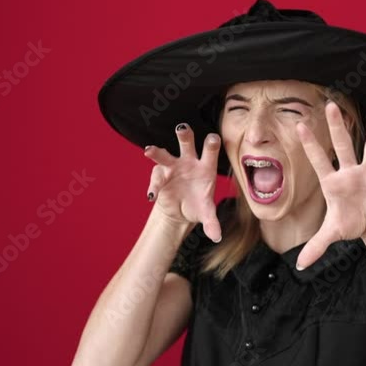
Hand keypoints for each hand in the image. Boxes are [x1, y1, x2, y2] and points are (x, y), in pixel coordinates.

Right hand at [143, 123, 222, 242]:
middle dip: (184, 134)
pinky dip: (153, 187)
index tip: (212, 138)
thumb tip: (217, 236)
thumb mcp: (206, 214)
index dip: (211, 143)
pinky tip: (152, 196)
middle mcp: (189, 162)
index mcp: (206, 167)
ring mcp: (172, 167)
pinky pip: (155, 179)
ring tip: (148, 151)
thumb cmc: (198, 205)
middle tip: (182, 128)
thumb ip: (212, 223)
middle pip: (187, 143)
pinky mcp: (160, 176)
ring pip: (165, 154)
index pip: (210, 150)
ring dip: (157, 151)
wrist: (181, 210)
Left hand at [293, 101, 365, 269]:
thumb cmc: (350, 223)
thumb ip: (316, 246)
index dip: (310, 144)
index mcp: (333, 182)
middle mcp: (351, 172)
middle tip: (331, 105)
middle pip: (342, 145)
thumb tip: (300, 265)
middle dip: (337, 127)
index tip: (300, 125)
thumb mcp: (332, 234)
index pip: (319, 160)